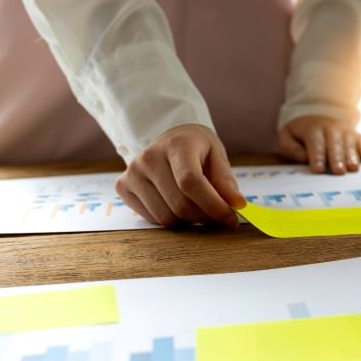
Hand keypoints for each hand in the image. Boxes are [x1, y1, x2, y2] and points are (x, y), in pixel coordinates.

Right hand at [116, 124, 244, 227]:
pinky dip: (172, 219)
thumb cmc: (197, 148)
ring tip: (199, 207)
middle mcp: (149, 157)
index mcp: (176, 144)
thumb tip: (237, 205)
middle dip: (205, 217)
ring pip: (166, 217)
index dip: (213, 205)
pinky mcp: (123, 187)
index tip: (231, 217)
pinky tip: (178, 204)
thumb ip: (226, 180)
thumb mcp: (216, 155)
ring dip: (189, 220)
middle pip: (180, 204)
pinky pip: (152, 219)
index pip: (191, 182)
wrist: (169, 140)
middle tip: (220, 217)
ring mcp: (132, 173)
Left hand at [278, 115, 360, 173]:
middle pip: (335, 144)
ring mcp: (346, 132)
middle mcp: (331, 128)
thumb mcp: (287, 137)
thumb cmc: (301, 134)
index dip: (317, 156)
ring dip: (352, 156)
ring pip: (350, 144)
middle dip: (337, 158)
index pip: (315, 143)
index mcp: (313, 128)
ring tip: (353, 168)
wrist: (317, 116)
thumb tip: (305, 159)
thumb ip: (291, 149)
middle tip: (338, 171)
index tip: (318, 169)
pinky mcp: (357, 137)